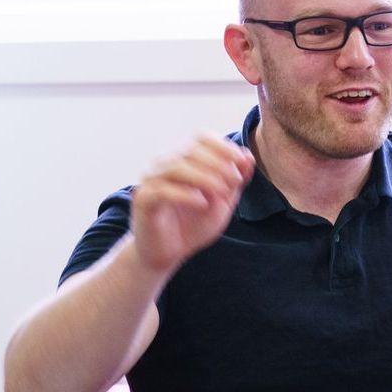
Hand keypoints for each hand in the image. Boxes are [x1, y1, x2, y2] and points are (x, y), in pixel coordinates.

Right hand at [129, 134, 254, 276]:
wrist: (169, 254)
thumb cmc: (193, 225)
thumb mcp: (222, 202)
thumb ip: (235, 180)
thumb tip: (248, 155)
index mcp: (182, 159)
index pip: (201, 137)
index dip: (224, 146)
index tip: (242, 163)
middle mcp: (163, 163)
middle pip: (190, 150)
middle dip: (218, 163)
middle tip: (236, 181)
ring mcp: (151, 180)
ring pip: (177, 167)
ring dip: (205, 177)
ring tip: (222, 191)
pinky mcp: (143, 200)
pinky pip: (163, 190)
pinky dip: (186, 194)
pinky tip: (202, 204)